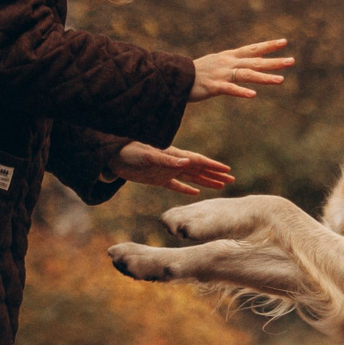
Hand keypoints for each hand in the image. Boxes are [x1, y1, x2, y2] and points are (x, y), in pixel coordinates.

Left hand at [113, 141, 233, 194]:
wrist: (112, 156)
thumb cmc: (129, 151)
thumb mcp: (147, 155)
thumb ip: (167, 159)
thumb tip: (186, 162)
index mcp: (173, 155)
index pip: (198, 161)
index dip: (213, 166)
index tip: (227, 171)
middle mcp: (173, 163)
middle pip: (199, 169)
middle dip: (215, 174)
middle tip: (231, 180)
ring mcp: (166, 171)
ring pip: (191, 177)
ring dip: (206, 181)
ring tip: (220, 186)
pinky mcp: (157, 179)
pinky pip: (176, 185)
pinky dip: (187, 189)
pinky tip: (196, 192)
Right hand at [190, 38, 293, 101]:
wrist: (174, 77)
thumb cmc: (197, 72)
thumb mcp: (217, 62)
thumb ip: (234, 62)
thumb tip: (250, 60)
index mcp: (229, 57)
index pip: (252, 49)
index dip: (268, 45)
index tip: (284, 42)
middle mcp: (227, 63)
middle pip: (255, 61)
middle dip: (274, 61)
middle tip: (292, 61)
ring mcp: (221, 74)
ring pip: (246, 75)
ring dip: (264, 77)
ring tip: (281, 80)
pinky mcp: (213, 86)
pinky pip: (229, 89)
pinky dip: (241, 92)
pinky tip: (253, 96)